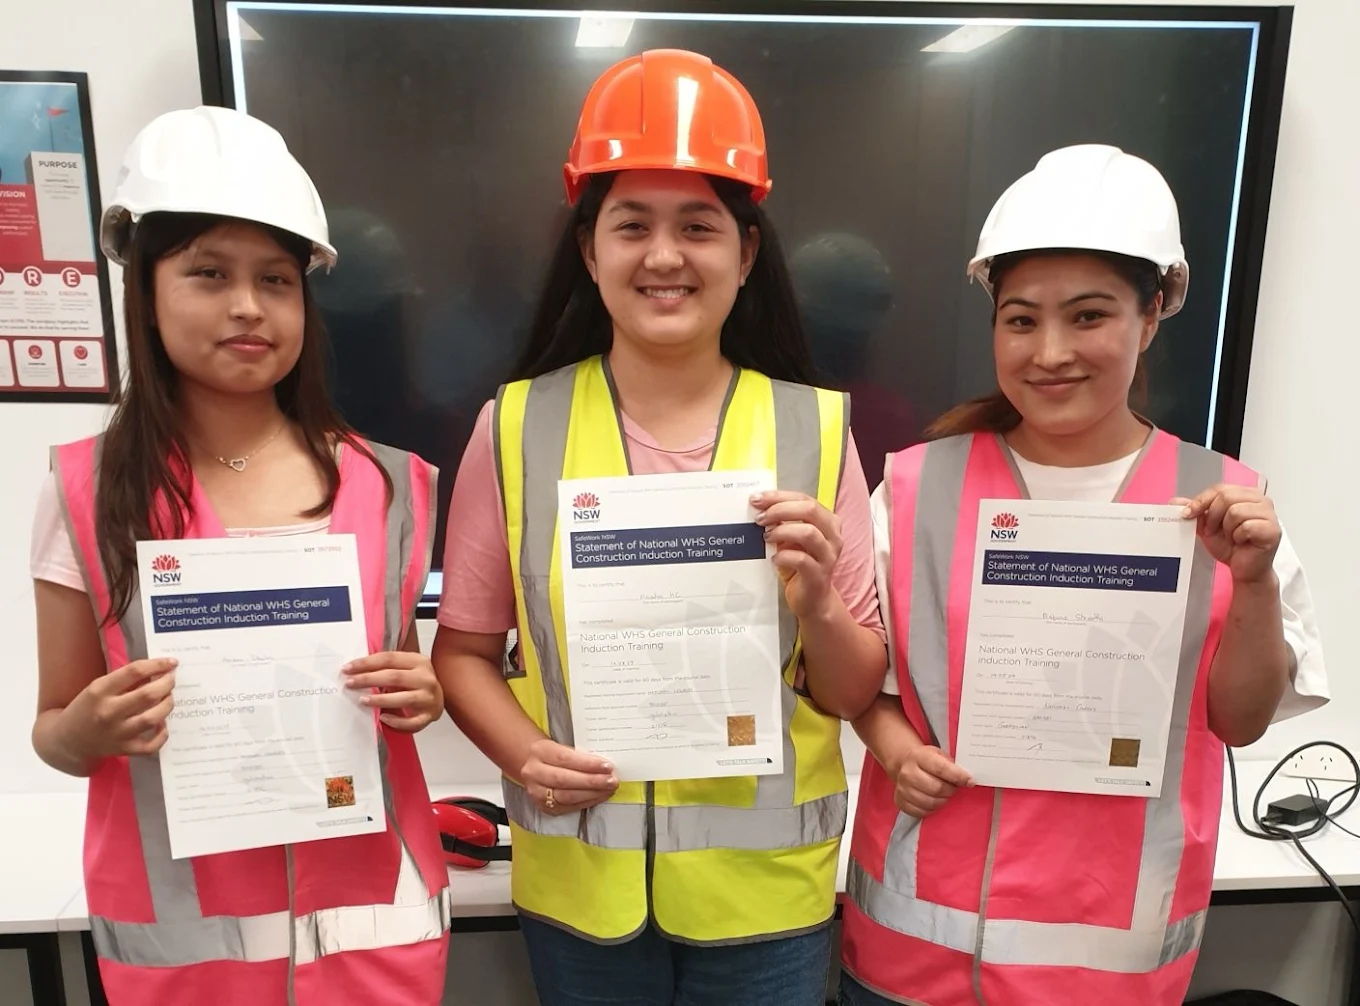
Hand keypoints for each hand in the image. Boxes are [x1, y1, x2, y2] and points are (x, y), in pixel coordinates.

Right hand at [62, 657, 176, 759]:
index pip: (134, 671)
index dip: (158, 664)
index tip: (171, 662)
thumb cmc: (87, 708)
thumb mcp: (98, 688)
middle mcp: (108, 712)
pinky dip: (162, 735)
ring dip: (167, 705)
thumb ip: (124, 680)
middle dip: (167, 683)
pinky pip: (151, 746)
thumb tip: (157, 671)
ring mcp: (117, 733)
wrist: (67, 740)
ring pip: (153, 718)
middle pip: (148, 695)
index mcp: (99, 690)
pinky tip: (162, 724)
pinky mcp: (123, 749)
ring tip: (168, 697)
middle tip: (171, 679)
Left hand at [343, 651, 443, 731]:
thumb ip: (387, 668)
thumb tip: (355, 671)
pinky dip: (396, 722)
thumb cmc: (416, 682)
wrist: (439, 697)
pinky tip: (383, 718)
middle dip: (368, 679)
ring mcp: (429, 697)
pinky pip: (412, 722)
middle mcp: (426, 678)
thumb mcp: (406, 668)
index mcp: (418, 661)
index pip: (389, 659)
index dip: (366, 663)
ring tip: (362, 700)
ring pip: (403, 698)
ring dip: (380, 700)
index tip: (348, 668)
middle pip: (394, 677)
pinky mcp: (429, 715)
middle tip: (350, 683)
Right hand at [519, 738, 617, 815]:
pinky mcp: (543, 806)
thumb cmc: (555, 754)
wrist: (534, 765)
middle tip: (611, 781)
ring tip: (608, 790)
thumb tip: (605, 765)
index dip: (587, 764)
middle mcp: (534, 772)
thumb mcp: (563, 746)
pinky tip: (598, 797)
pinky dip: (586, 802)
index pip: (565, 758)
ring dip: (591, 794)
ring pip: (566, 796)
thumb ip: (580, 754)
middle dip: (591, 781)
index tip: (607, 766)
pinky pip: (567, 807)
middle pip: (564, 779)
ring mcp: (536, 791)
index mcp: (540, 751)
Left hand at [751, 491, 842, 620]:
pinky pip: (802, 560)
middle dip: (780, 510)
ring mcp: (828, 556)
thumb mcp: (790, 540)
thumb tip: (760, 507)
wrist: (813, 599)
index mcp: (827, 522)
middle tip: (760, 518)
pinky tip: (774, 559)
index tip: (757, 499)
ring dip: (782, 531)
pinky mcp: (819, 576)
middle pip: (810, 510)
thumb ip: (782, 523)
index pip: (805, 499)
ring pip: (808, 533)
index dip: (779, 496)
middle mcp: (833, 536)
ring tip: (766, 537)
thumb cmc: (800, 565)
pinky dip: (784, 556)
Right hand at [890, 743, 972, 818]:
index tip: (970, 781)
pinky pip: (921, 812)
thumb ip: (951, 765)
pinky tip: (934, 801)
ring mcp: (902, 788)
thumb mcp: (938, 754)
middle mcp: (908, 772)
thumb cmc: (926, 760)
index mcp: (919, 757)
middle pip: (936, 788)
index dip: (958, 777)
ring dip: (943, 801)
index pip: (941, 769)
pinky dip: (932, 809)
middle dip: (951, 790)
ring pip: (930, 802)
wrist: (903, 764)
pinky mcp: (900, 802)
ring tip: (944, 795)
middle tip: (954, 788)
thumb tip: (967, 780)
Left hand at [1173, 484, 1281, 584]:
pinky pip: (1247, 526)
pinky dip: (1238, 537)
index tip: (1188, 514)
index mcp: (1246, 494)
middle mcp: (1261, 501)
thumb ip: (1195, 511)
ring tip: (1232, 537)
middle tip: (1215, 531)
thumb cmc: (1231, 546)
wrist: (1243, 569)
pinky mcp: (1273, 530)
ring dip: (1227, 529)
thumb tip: (1175, 501)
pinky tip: (1242, 542)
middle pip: (1227, 497)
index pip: (1220, 488)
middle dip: (1214, 517)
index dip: (1201, 500)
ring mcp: (1270, 515)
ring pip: (1236, 511)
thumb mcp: (1207, 526)